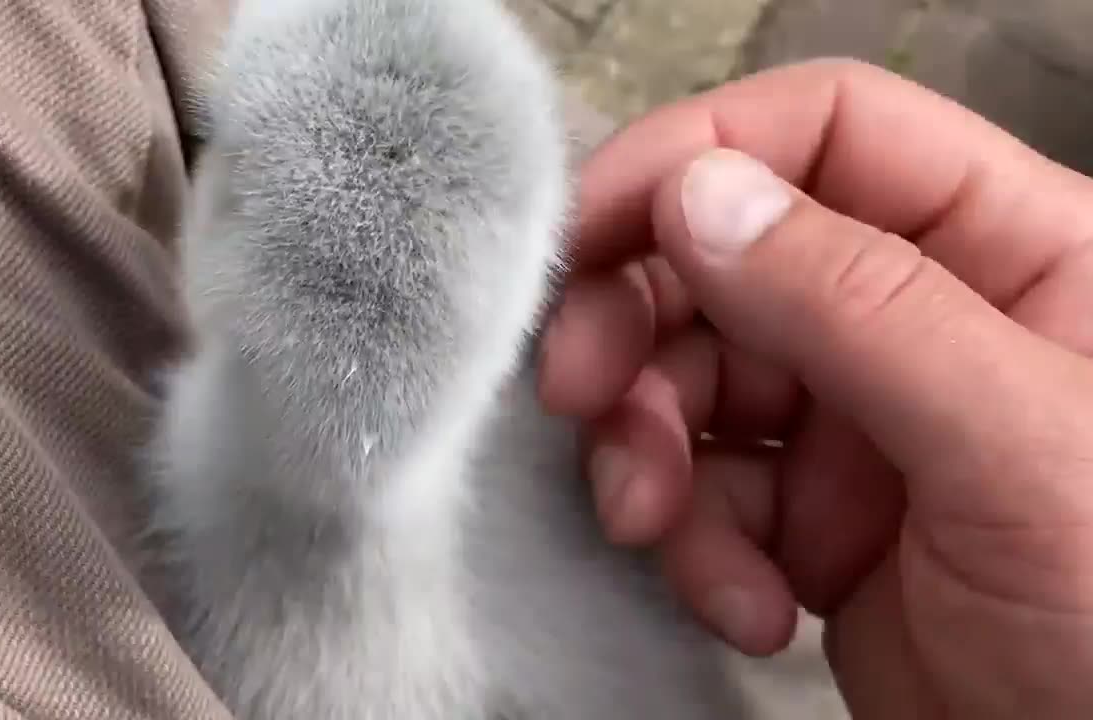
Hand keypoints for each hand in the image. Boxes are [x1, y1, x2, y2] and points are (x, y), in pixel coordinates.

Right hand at [539, 59, 1092, 718]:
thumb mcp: (1014, 444)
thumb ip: (858, 304)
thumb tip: (698, 194)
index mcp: (1008, 248)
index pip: (826, 133)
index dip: (695, 158)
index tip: (584, 231)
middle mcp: (923, 318)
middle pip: (728, 260)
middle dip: (638, 327)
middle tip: (576, 392)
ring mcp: (863, 421)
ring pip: (694, 384)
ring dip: (650, 454)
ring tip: (654, 529)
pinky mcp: (815, 517)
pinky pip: (707, 494)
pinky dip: (696, 546)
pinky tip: (749, 607)